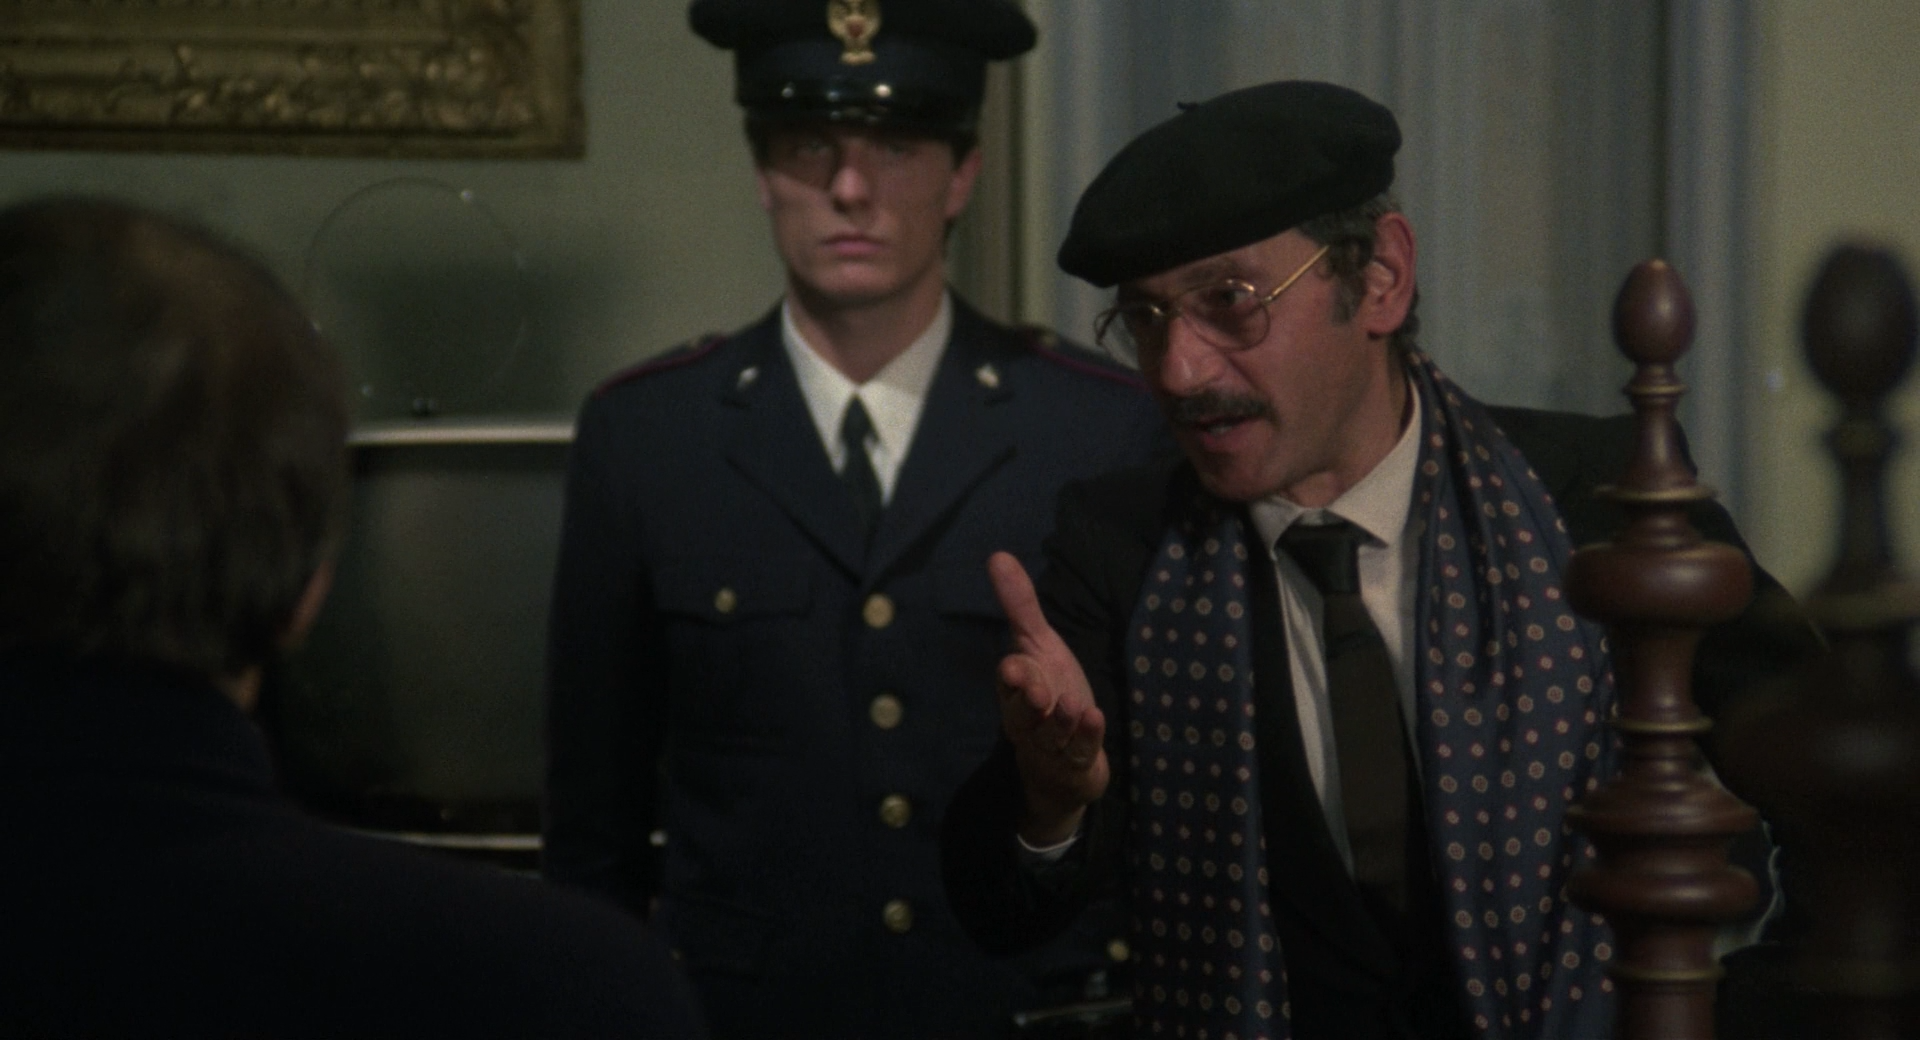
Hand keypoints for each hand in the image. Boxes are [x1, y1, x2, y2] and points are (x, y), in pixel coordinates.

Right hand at [988, 551, 1109, 845]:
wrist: (1065, 758)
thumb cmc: (1049, 693)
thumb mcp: (1039, 646)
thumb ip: (1020, 606)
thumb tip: (998, 555)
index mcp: (1015, 691)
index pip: (1009, 684)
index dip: (1013, 678)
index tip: (1015, 668)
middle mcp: (1028, 721)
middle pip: (1023, 715)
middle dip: (1030, 705)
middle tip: (1041, 695)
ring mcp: (1051, 746)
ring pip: (1052, 737)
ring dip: (1061, 723)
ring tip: (1072, 707)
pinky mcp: (1075, 763)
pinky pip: (1079, 752)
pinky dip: (1087, 737)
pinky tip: (1095, 719)